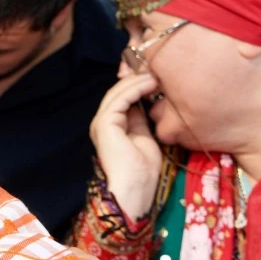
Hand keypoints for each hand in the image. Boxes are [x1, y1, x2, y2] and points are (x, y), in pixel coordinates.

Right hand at [89, 72, 164, 220]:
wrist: (134, 189)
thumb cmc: (143, 171)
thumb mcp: (146, 138)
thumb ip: (142, 120)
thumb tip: (147, 102)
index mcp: (111, 126)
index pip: (123, 98)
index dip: (138, 85)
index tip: (158, 77)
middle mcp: (103, 121)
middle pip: (118, 92)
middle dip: (137, 78)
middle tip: (158, 70)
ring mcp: (102, 122)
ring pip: (118, 92)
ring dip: (138, 81)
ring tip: (157, 75)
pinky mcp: (105, 124)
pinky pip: (120, 100)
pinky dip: (135, 89)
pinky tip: (150, 84)